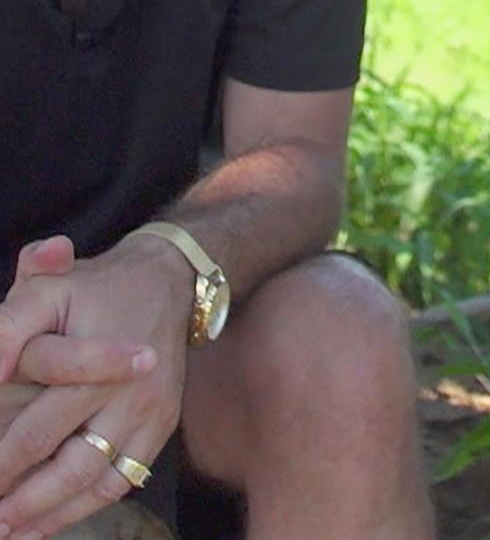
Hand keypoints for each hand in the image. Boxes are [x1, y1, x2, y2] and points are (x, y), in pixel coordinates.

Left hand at [0, 237, 193, 536]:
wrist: (169, 278)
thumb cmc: (95, 287)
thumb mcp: (47, 289)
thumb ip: (9, 328)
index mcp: (98, 364)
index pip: (36, 433)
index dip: (2, 465)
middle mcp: (130, 394)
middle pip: (68, 467)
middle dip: (20, 500)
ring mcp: (151, 413)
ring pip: (96, 482)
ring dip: (52, 514)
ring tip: (11, 531)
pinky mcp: (163, 423)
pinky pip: (124, 479)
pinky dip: (86, 505)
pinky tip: (53, 518)